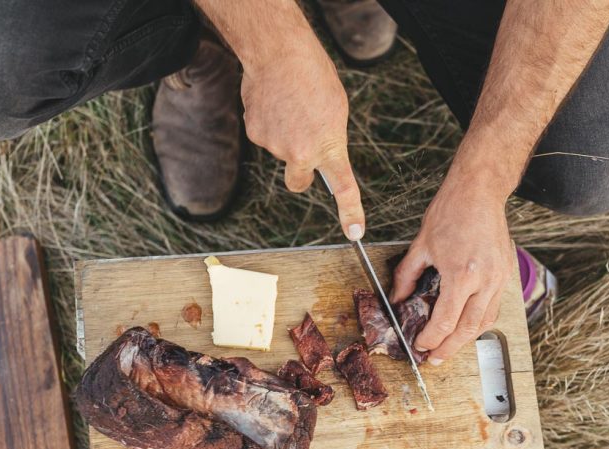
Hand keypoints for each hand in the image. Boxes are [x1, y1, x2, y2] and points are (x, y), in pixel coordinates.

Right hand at [241, 40, 364, 239]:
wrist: (279, 54)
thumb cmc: (314, 76)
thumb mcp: (336, 110)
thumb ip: (328, 139)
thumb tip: (316, 153)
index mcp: (329, 147)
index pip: (344, 188)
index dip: (351, 213)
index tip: (354, 234)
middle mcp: (300, 154)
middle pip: (298, 182)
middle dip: (300, 173)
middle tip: (302, 147)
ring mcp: (274, 146)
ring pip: (280, 152)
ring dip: (284, 135)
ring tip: (290, 105)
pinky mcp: (254, 134)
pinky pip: (265, 134)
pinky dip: (268, 122)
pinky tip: (273, 102)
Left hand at [391, 171, 514, 364]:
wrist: (480, 192)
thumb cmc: (451, 212)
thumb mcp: (421, 245)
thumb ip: (407, 276)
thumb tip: (398, 299)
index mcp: (461, 274)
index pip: (445, 321)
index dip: (430, 339)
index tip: (420, 344)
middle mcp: (484, 280)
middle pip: (468, 330)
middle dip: (449, 349)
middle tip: (435, 359)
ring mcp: (499, 278)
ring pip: (485, 322)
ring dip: (466, 339)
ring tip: (449, 347)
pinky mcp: (505, 273)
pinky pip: (494, 307)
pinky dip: (479, 321)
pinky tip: (466, 325)